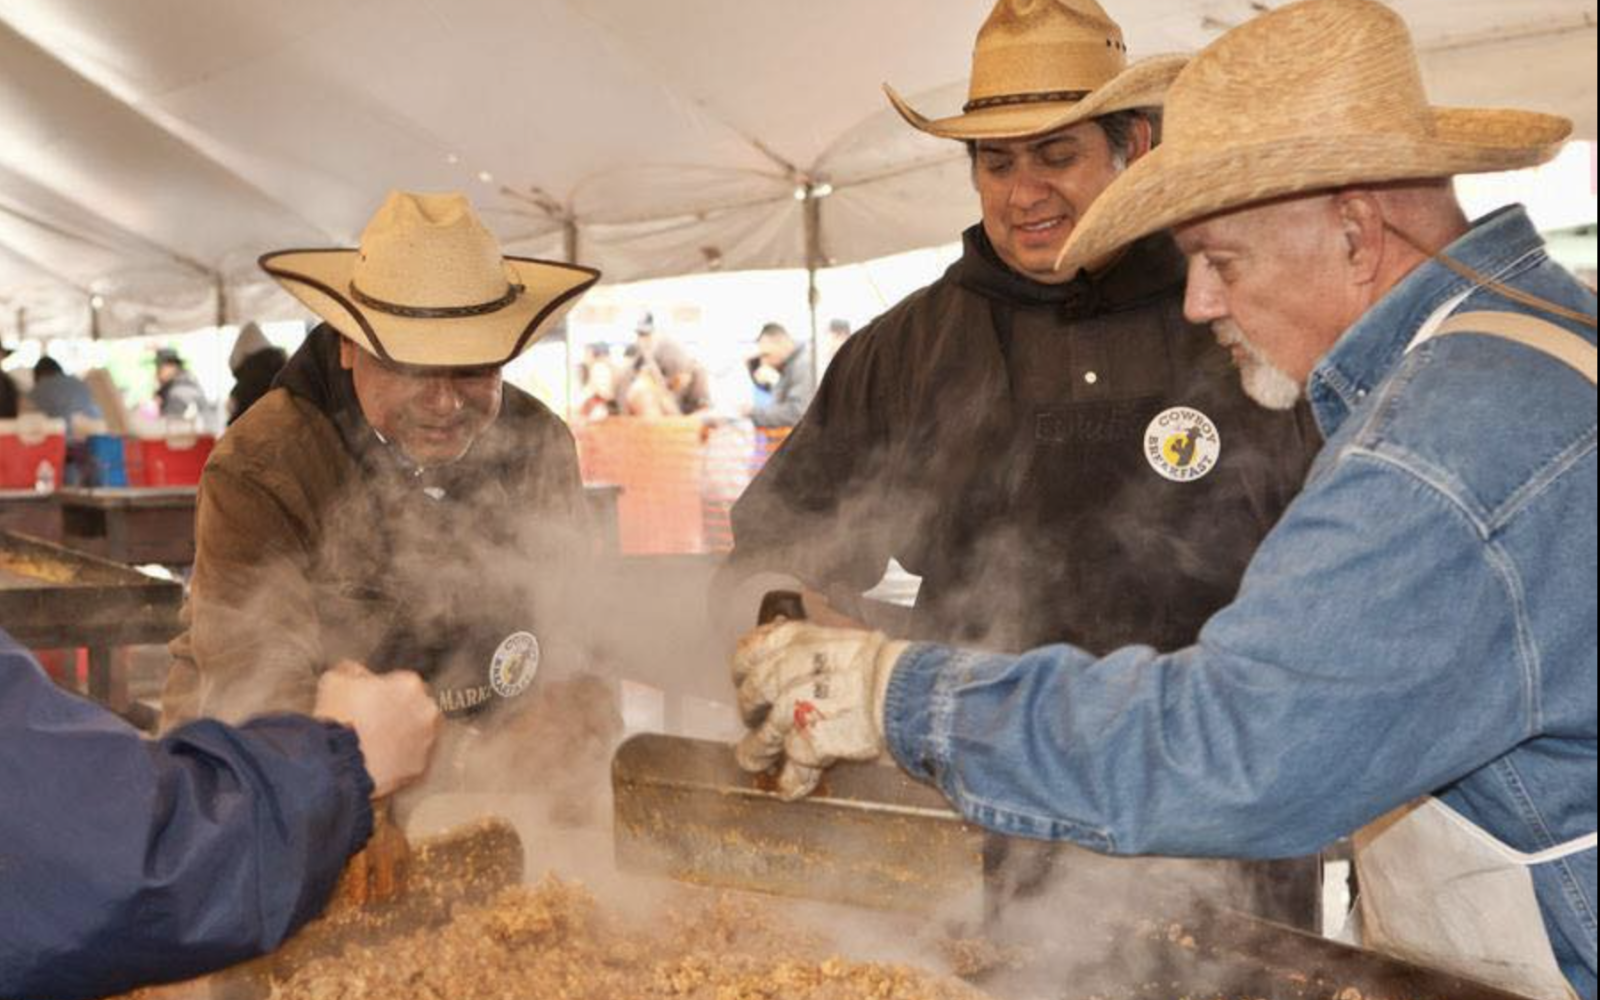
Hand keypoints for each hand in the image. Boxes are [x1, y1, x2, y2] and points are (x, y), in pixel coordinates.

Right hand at [314, 660, 441, 798]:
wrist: (336, 764)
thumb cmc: (337, 720)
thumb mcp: (334, 682)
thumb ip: (351, 672)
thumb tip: (354, 672)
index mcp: (410, 685)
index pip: (403, 683)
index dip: (385, 693)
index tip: (371, 703)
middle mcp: (426, 711)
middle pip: (416, 708)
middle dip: (399, 714)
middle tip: (374, 724)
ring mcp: (426, 741)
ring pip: (418, 734)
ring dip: (402, 737)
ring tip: (375, 745)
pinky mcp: (420, 767)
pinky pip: (412, 760)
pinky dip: (400, 760)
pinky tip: (380, 761)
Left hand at [731, 622, 909, 799]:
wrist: (908, 691)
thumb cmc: (881, 664)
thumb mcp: (839, 636)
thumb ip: (806, 640)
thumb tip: (781, 626)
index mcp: (795, 641)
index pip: (748, 653)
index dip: (742, 670)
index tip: (743, 679)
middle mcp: (789, 671)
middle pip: (753, 694)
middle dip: (749, 710)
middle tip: (753, 719)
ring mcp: (797, 708)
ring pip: (765, 734)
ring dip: (756, 750)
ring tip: (753, 759)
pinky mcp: (811, 741)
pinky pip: (794, 765)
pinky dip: (791, 780)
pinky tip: (788, 787)